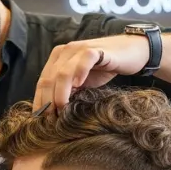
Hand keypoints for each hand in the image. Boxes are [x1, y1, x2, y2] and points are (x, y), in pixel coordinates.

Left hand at [33, 34, 149, 110]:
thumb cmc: (104, 68)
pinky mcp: (96, 50)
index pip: (42, 81)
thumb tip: (51, 111)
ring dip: (60, 92)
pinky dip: (78, 73)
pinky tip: (78, 85)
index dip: (39, 101)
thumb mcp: (81, 82)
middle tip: (49, 119)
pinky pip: (84, 61)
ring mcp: (80, 49)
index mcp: (58, 58)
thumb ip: (66, 90)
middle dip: (47, 100)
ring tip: (61, 108)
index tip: (39, 120)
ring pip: (62, 72)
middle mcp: (65, 51)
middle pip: (48, 78)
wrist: (131, 52)